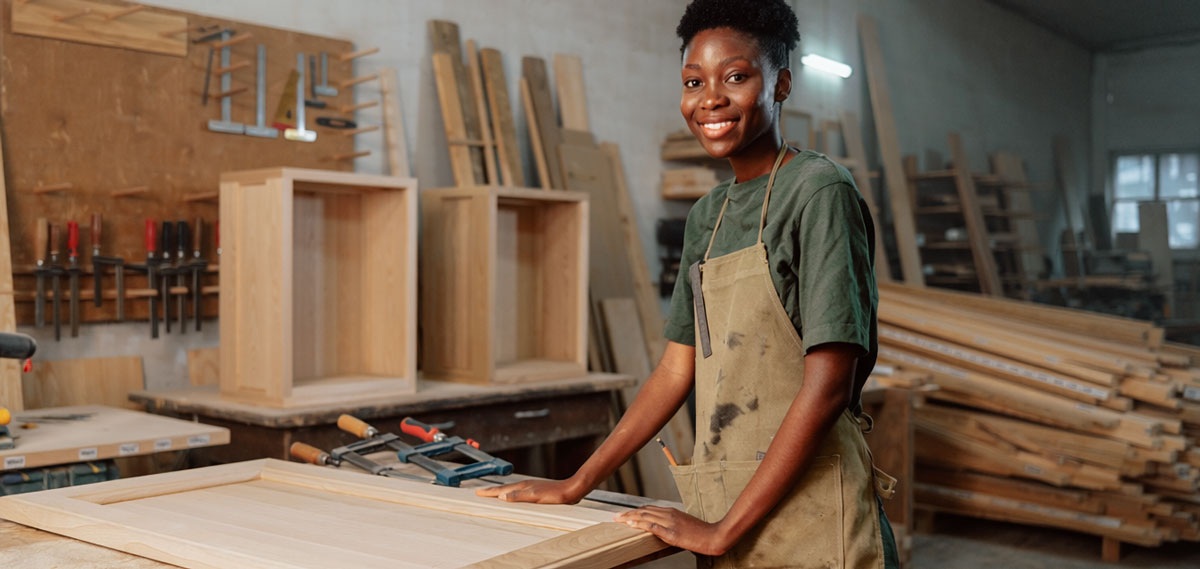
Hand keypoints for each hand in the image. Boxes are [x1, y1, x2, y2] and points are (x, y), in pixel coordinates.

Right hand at [474, 478, 584, 503]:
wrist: (571, 490)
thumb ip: (519, 496)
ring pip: (511, 489)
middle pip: (504, 488)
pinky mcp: (537, 490)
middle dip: (492, 490)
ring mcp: (531, 487)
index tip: (478, 492)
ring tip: (493, 494)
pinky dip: (511, 494)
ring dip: (501, 491)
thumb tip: (502, 496)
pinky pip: (518, 492)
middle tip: (480, 492)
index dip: (490, 492)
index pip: (501, 490)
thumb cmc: (555, 494)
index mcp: (522, 487)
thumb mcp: (536, 497)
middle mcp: (525, 485)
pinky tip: (514, 497)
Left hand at [615, 506, 731, 555]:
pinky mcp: (671, 532)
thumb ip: (672, 523)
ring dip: (630, 518)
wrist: (713, 536)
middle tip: (616, 516)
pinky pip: (652, 526)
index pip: (648, 509)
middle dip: (628, 514)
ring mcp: (670, 522)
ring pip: (645, 517)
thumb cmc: (700, 532)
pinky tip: (631, 525)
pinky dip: (640, 524)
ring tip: (618, 520)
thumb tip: (661, 527)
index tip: (625, 514)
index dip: (635, 512)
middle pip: (643, 511)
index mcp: (671, 511)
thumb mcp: (684, 524)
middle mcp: (669, 514)